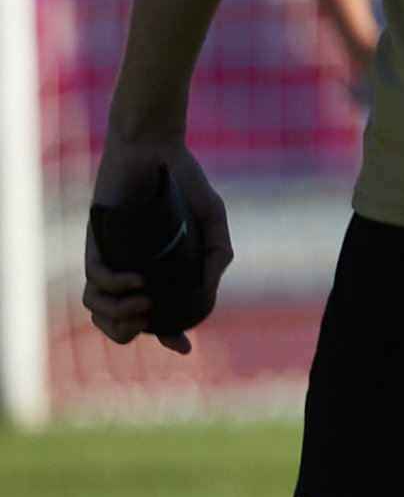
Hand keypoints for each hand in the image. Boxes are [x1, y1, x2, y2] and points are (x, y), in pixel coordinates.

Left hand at [83, 136, 230, 351]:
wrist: (155, 149)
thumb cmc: (183, 183)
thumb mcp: (212, 219)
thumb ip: (217, 253)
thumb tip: (207, 287)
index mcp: (158, 271)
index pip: (155, 316)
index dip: (168, 337)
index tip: (184, 347)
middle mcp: (129, 269)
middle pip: (114, 321)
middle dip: (129, 333)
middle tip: (151, 320)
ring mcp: (111, 257)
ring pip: (95, 306)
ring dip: (118, 316)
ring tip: (145, 303)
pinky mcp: (97, 242)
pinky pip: (93, 277)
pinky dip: (113, 286)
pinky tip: (137, 281)